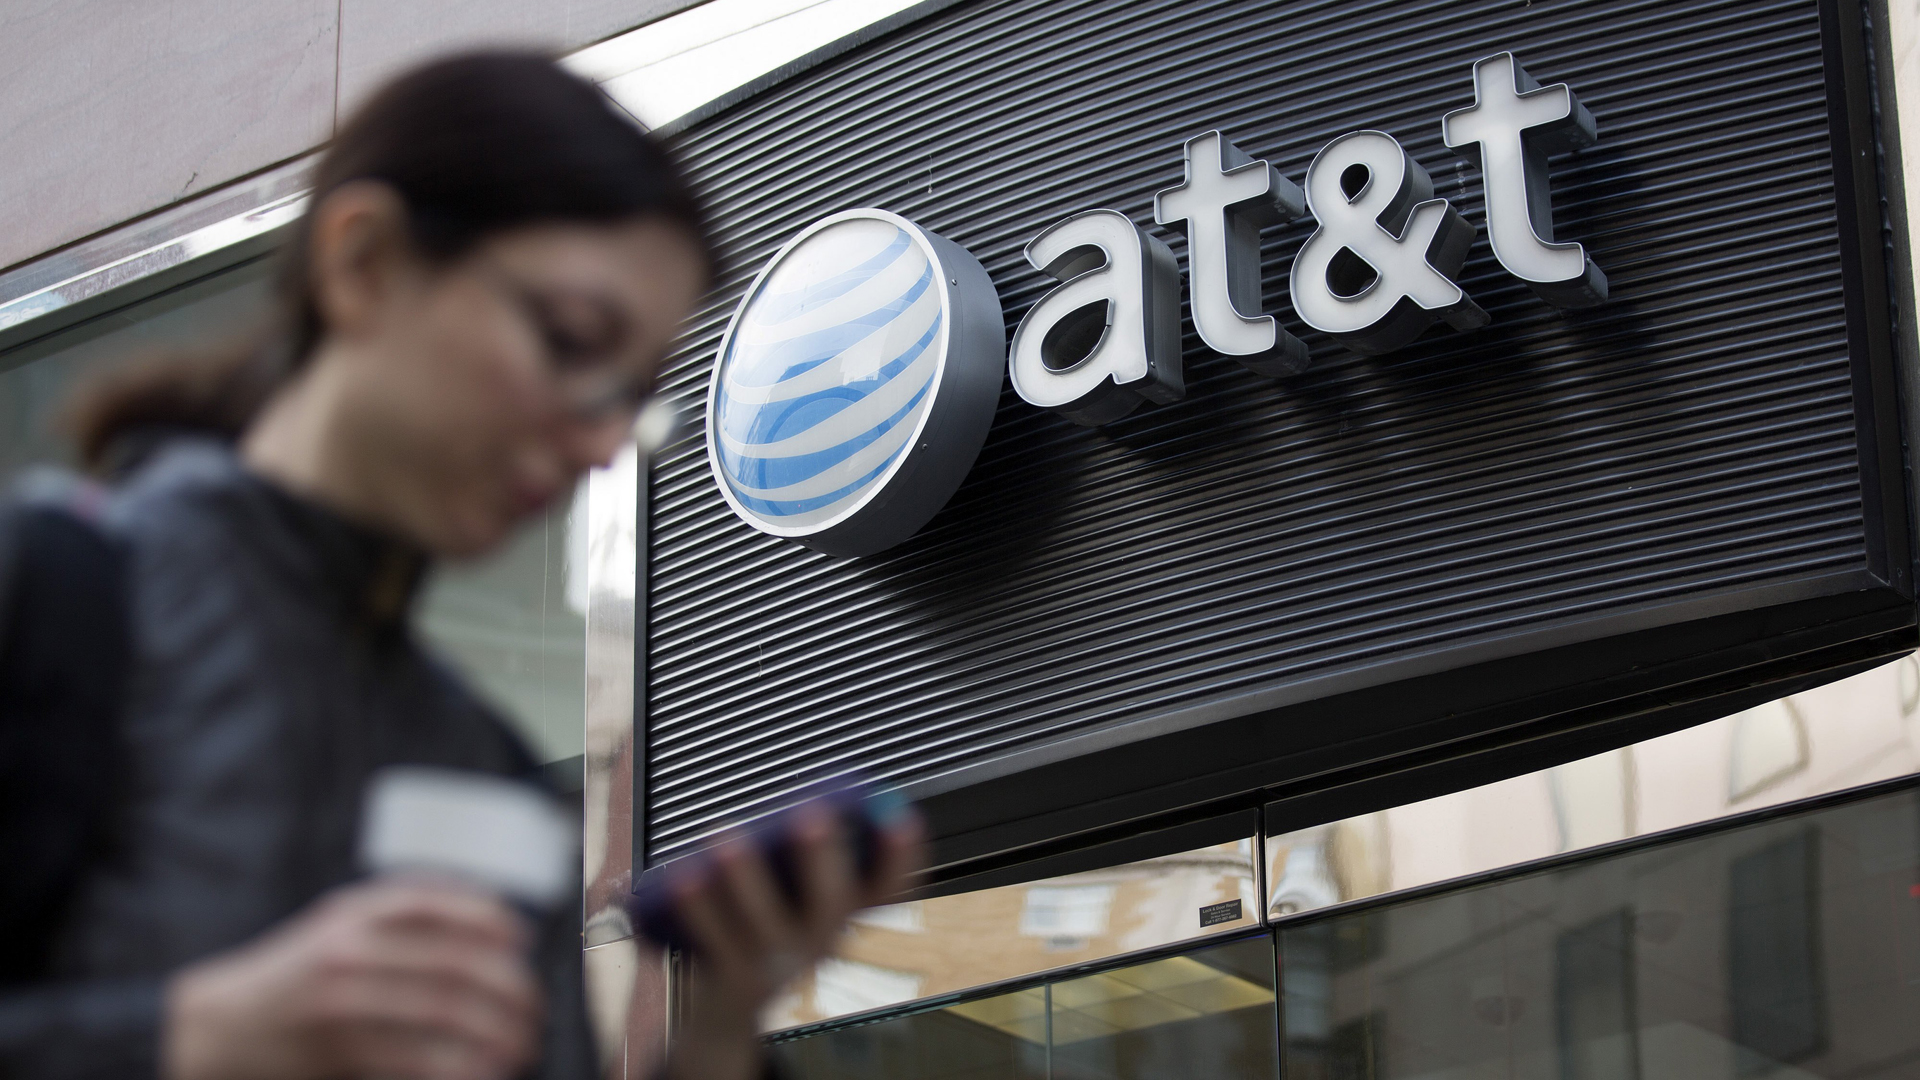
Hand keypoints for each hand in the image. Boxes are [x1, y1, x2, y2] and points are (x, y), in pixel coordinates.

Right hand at [163, 878, 543, 1079]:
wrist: (219, 1025)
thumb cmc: (292, 973)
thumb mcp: (336, 923)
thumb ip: (398, 912)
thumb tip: (484, 916)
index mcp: (353, 914)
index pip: (436, 904)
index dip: (489, 918)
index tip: (521, 938)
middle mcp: (351, 950)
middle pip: (452, 962)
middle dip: (507, 986)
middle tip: (533, 1006)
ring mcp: (345, 1001)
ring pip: (442, 1013)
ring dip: (494, 1031)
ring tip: (521, 1043)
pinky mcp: (341, 1049)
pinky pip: (416, 1059)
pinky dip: (459, 1067)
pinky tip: (484, 1071)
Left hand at [662, 806, 923, 1079]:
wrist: (727, 1012)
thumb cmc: (764, 931)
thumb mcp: (795, 898)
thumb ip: (798, 857)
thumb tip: (793, 802)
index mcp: (844, 916)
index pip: (889, 889)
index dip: (902, 856)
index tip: (903, 818)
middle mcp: (819, 941)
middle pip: (831, 903)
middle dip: (822, 857)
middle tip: (812, 813)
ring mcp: (778, 964)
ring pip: (765, 921)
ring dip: (747, 877)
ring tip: (728, 836)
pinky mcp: (733, 977)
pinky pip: (713, 939)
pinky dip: (697, 906)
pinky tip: (682, 874)